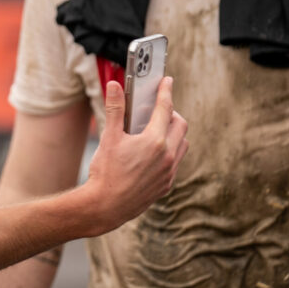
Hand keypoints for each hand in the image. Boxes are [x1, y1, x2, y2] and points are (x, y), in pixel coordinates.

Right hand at [83, 77, 187, 233]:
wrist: (106, 206)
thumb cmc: (106, 171)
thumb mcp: (109, 137)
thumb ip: (115, 109)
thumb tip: (114, 86)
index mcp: (154, 141)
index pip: (165, 109)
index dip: (166, 92)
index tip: (167, 81)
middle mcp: (167, 156)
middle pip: (181, 125)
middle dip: (172, 113)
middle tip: (158, 109)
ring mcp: (169, 172)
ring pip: (183, 144)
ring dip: (175, 133)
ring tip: (157, 130)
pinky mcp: (166, 185)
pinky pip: (176, 162)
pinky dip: (171, 151)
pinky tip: (154, 153)